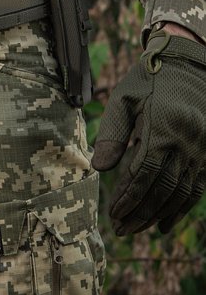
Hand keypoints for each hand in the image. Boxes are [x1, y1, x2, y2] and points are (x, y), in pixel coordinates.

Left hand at [92, 29, 205, 234]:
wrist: (187, 64)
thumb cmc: (148, 80)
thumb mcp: (123, 99)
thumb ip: (112, 134)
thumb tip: (99, 169)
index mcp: (161, 128)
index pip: (144, 174)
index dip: (128, 197)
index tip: (113, 214)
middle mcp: (185, 143)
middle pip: (162, 189)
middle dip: (140, 212)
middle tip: (121, 230)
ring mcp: (201, 150)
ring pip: (180, 193)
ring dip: (157, 215)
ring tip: (136, 229)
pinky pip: (197, 188)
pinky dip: (181, 209)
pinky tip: (164, 224)